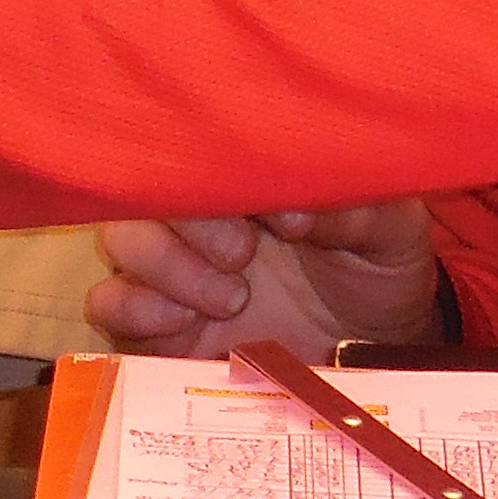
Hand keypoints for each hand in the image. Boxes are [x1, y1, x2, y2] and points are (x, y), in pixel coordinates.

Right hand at [87, 202, 442, 362]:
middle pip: (148, 186)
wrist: (372, 354)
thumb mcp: (389, 232)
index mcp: (249, 178)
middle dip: (193, 220)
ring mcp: (176, 270)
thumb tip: (299, 204)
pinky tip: (189, 322)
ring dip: (167, 264)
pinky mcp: (159, 327)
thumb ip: (356, 207)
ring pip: (121, 239)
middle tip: (246, 255)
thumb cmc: (377, 273)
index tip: (285, 218)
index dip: (226, 172)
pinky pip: (108, 302)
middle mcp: (204, 216)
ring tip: (231, 296)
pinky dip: (137, 307)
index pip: (201, 144)